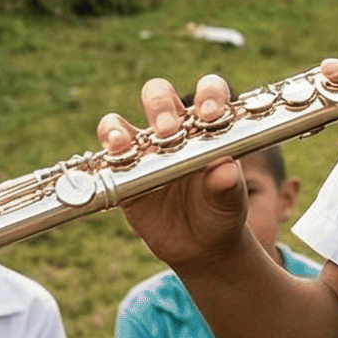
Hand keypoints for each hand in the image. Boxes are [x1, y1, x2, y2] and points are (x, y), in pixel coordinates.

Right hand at [98, 76, 251, 272]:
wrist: (200, 245)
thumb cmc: (221, 212)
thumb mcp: (230, 201)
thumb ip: (228, 185)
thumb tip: (225, 170)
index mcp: (207, 127)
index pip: (209, 92)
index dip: (209, 93)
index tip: (210, 113)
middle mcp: (174, 131)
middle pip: (159, 96)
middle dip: (160, 106)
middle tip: (167, 130)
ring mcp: (145, 150)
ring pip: (122, 121)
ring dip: (119, 127)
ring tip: (125, 144)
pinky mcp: (122, 172)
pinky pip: (107, 153)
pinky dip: (106, 149)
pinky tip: (114, 156)